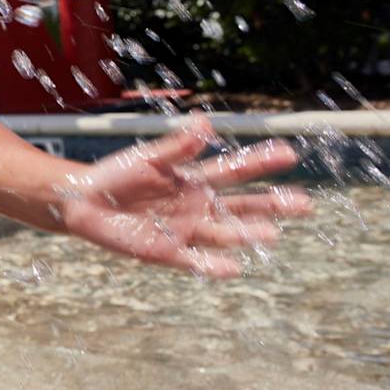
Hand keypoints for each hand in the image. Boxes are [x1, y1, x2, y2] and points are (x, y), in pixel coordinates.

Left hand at [57, 114, 314, 277]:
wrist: (84, 202)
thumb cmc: (117, 176)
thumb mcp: (148, 158)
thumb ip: (178, 146)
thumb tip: (205, 122)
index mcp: (195, 180)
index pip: (235, 171)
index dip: (261, 163)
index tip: (289, 154)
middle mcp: (199, 206)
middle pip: (242, 205)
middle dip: (272, 204)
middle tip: (304, 204)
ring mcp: (187, 230)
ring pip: (225, 233)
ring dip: (247, 233)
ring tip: (271, 233)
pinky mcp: (168, 252)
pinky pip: (196, 261)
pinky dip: (214, 265)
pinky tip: (234, 267)